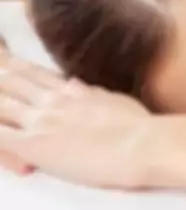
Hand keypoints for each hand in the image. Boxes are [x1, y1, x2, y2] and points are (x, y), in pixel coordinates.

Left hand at [0, 50, 158, 189]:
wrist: (146, 144)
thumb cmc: (144, 128)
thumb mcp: (117, 102)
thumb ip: (92, 94)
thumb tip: (76, 85)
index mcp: (70, 91)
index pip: (31, 73)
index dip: (12, 68)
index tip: (4, 64)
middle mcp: (50, 100)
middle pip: (7, 81)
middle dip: (0, 81)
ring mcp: (39, 121)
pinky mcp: (33, 145)